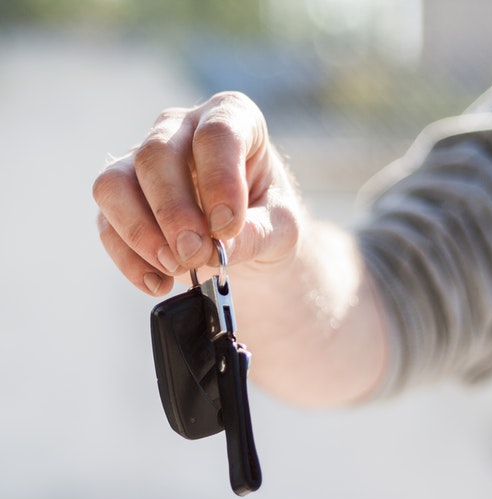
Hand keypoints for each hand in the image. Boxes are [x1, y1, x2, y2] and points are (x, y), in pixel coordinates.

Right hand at [93, 91, 385, 405]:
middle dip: (174, 213)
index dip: (220, 181)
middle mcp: (180, 130)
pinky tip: (158, 282)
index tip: (228, 227)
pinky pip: (106, 223)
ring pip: (114, 184)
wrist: (245, 235)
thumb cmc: (267, 218)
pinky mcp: (122, 198)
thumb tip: (213, 251)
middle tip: (196, 254)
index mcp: (232, 118)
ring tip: (175, 267)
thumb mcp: (281, 228)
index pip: (216, 134)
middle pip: (155, 156)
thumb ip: (256, 234)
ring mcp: (143, 161)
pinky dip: (129, 259)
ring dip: (141, 233)